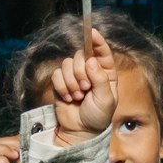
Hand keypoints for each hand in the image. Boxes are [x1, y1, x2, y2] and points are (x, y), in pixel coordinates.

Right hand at [49, 25, 118, 142]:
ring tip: (78, 97)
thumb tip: (91, 60)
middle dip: (81, 72)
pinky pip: (57, 74)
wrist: (81, 130)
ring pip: (67, 64)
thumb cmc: (98, 116)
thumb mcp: (106, 100)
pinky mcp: (61, 81)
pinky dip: (62, 87)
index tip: (92, 32)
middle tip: (85, 89)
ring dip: (72, 82)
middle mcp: (90, 70)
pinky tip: (69, 98)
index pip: (102, 51)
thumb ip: (100, 79)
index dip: (97, 41)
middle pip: (81, 55)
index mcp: (105, 72)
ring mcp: (74, 75)